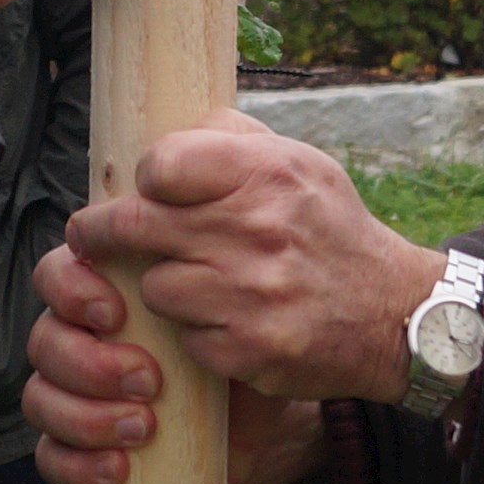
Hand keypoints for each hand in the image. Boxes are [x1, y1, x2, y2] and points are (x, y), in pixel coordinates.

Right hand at [22, 243, 330, 483]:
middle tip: (147, 379)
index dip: (70, 291)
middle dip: (85, 361)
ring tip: (144, 426)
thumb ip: (206, 234)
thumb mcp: (241, 278)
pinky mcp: (92, 445)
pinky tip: (119, 466)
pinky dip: (75, 463)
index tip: (115, 312)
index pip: (57, 274)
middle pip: (43, 339)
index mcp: (110, 288)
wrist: (280, 408)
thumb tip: (169, 194)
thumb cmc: (255, 331)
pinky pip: (52, 456)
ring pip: (40, 397)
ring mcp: (85, 393)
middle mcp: (89, 337)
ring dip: (83, 415)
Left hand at [61, 116, 442, 403]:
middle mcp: (257, 230)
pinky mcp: (250, 351)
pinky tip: (227, 322)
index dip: (145, 178)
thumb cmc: (330, 230)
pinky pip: (185, 340)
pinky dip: (197, 334)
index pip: (161, 164)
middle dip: (100, 232)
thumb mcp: (300, 164)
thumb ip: (230, 138)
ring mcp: (251, 295)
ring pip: (153, 287)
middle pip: (134, 225)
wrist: (394, 313)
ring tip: (197, 283)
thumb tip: (163, 133)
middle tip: (89, 235)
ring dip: (163, 287)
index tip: (144, 190)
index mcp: (267, 174)